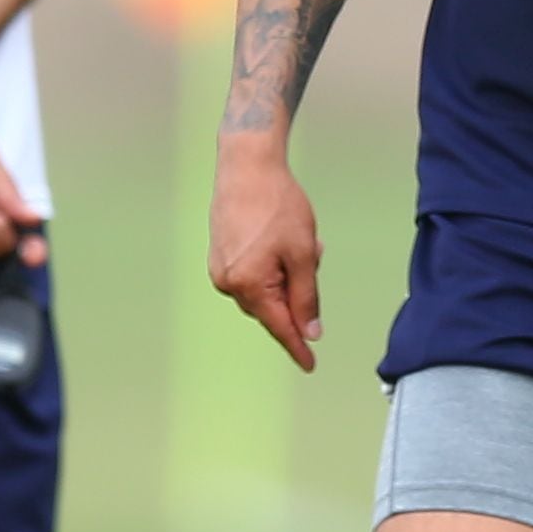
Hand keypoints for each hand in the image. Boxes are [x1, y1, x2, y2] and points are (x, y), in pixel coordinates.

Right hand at [209, 127, 327, 373]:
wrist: (247, 165)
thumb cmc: (278, 206)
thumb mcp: (303, 254)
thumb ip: (306, 297)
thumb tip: (310, 332)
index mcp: (248, 285)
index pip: (279, 327)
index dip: (298, 346)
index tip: (311, 365)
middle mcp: (227, 283)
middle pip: (274, 305)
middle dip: (298, 287)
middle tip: (312, 249)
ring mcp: (220, 269)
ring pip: (266, 287)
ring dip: (288, 271)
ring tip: (298, 237)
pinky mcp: (220, 254)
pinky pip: (254, 272)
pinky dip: (274, 262)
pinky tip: (282, 234)